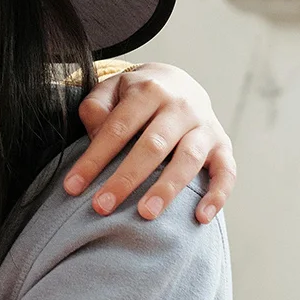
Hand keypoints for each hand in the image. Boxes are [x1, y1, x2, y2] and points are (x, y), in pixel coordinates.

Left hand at [66, 63, 234, 223]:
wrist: (177, 82)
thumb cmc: (133, 95)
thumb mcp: (110, 90)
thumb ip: (96, 108)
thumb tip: (94, 134)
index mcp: (149, 90)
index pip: (117, 128)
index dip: (94, 159)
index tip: (72, 188)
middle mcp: (181, 106)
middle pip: (153, 145)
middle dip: (126, 178)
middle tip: (102, 207)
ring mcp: (205, 126)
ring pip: (189, 159)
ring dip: (167, 188)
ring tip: (145, 215)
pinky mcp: (222, 145)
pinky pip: (227, 171)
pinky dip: (218, 194)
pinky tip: (200, 218)